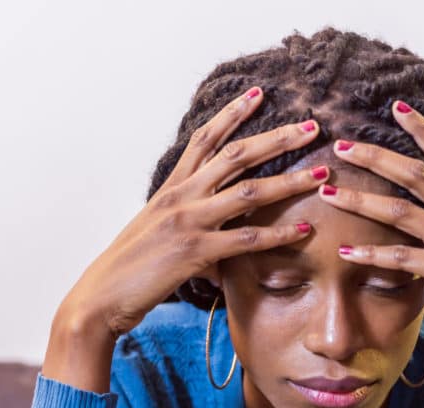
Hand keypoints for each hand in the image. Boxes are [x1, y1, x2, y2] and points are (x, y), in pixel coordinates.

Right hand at [59, 85, 330, 339]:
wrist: (101, 296)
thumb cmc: (129, 269)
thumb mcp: (155, 234)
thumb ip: (187, 223)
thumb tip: (218, 235)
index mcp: (171, 189)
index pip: (204, 140)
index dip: (232, 114)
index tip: (258, 94)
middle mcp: (180, 197)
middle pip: (236, 155)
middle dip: (277, 137)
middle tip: (311, 125)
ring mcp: (188, 222)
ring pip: (249, 191)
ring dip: (290, 180)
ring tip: (321, 173)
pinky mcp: (195, 251)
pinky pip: (246, 238)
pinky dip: (278, 233)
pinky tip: (303, 229)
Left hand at [317, 100, 423, 364]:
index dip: (423, 129)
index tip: (398, 106)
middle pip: (415, 174)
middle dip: (376, 156)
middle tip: (341, 145)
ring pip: (401, 210)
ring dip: (360, 199)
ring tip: (327, 192)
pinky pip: (403, 258)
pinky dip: (371, 253)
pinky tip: (345, 249)